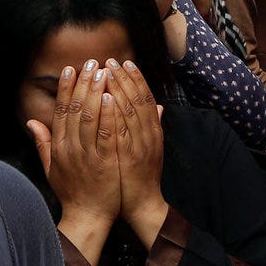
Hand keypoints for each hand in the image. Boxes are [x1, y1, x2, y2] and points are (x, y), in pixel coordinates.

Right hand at [29, 62, 123, 251]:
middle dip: (83, 82)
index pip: (62, 110)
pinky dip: (108, 114)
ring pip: (90, 117)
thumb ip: (42, 143)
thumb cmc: (72, 192)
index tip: (72, 69)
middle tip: (92, 62)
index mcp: (59, 147)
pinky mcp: (105, 162)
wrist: (87, 217)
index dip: (66, 88)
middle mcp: (71, 148)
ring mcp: (88, 155)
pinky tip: (111, 97)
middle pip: (76, 108)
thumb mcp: (51, 168)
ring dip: (96, 92)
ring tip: (103, 71)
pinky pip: (106, 134)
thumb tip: (31, 122)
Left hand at [106, 62, 168, 246]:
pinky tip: (107, 98)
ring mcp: (141, 145)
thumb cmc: (141, 176)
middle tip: (110, 60)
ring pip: (131, 110)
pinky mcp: (130, 157)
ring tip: (105, 71)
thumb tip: (160, 105)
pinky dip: (116, 112)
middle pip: (138, 99)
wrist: (142, 205)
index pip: (145, 99)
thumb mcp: (150, 147)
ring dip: (118, 88)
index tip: (124, 63)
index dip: (135, 79)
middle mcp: (149, 135)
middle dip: (124, 78)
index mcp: (153, 132)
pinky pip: (122, 130)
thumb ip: (153, 126)